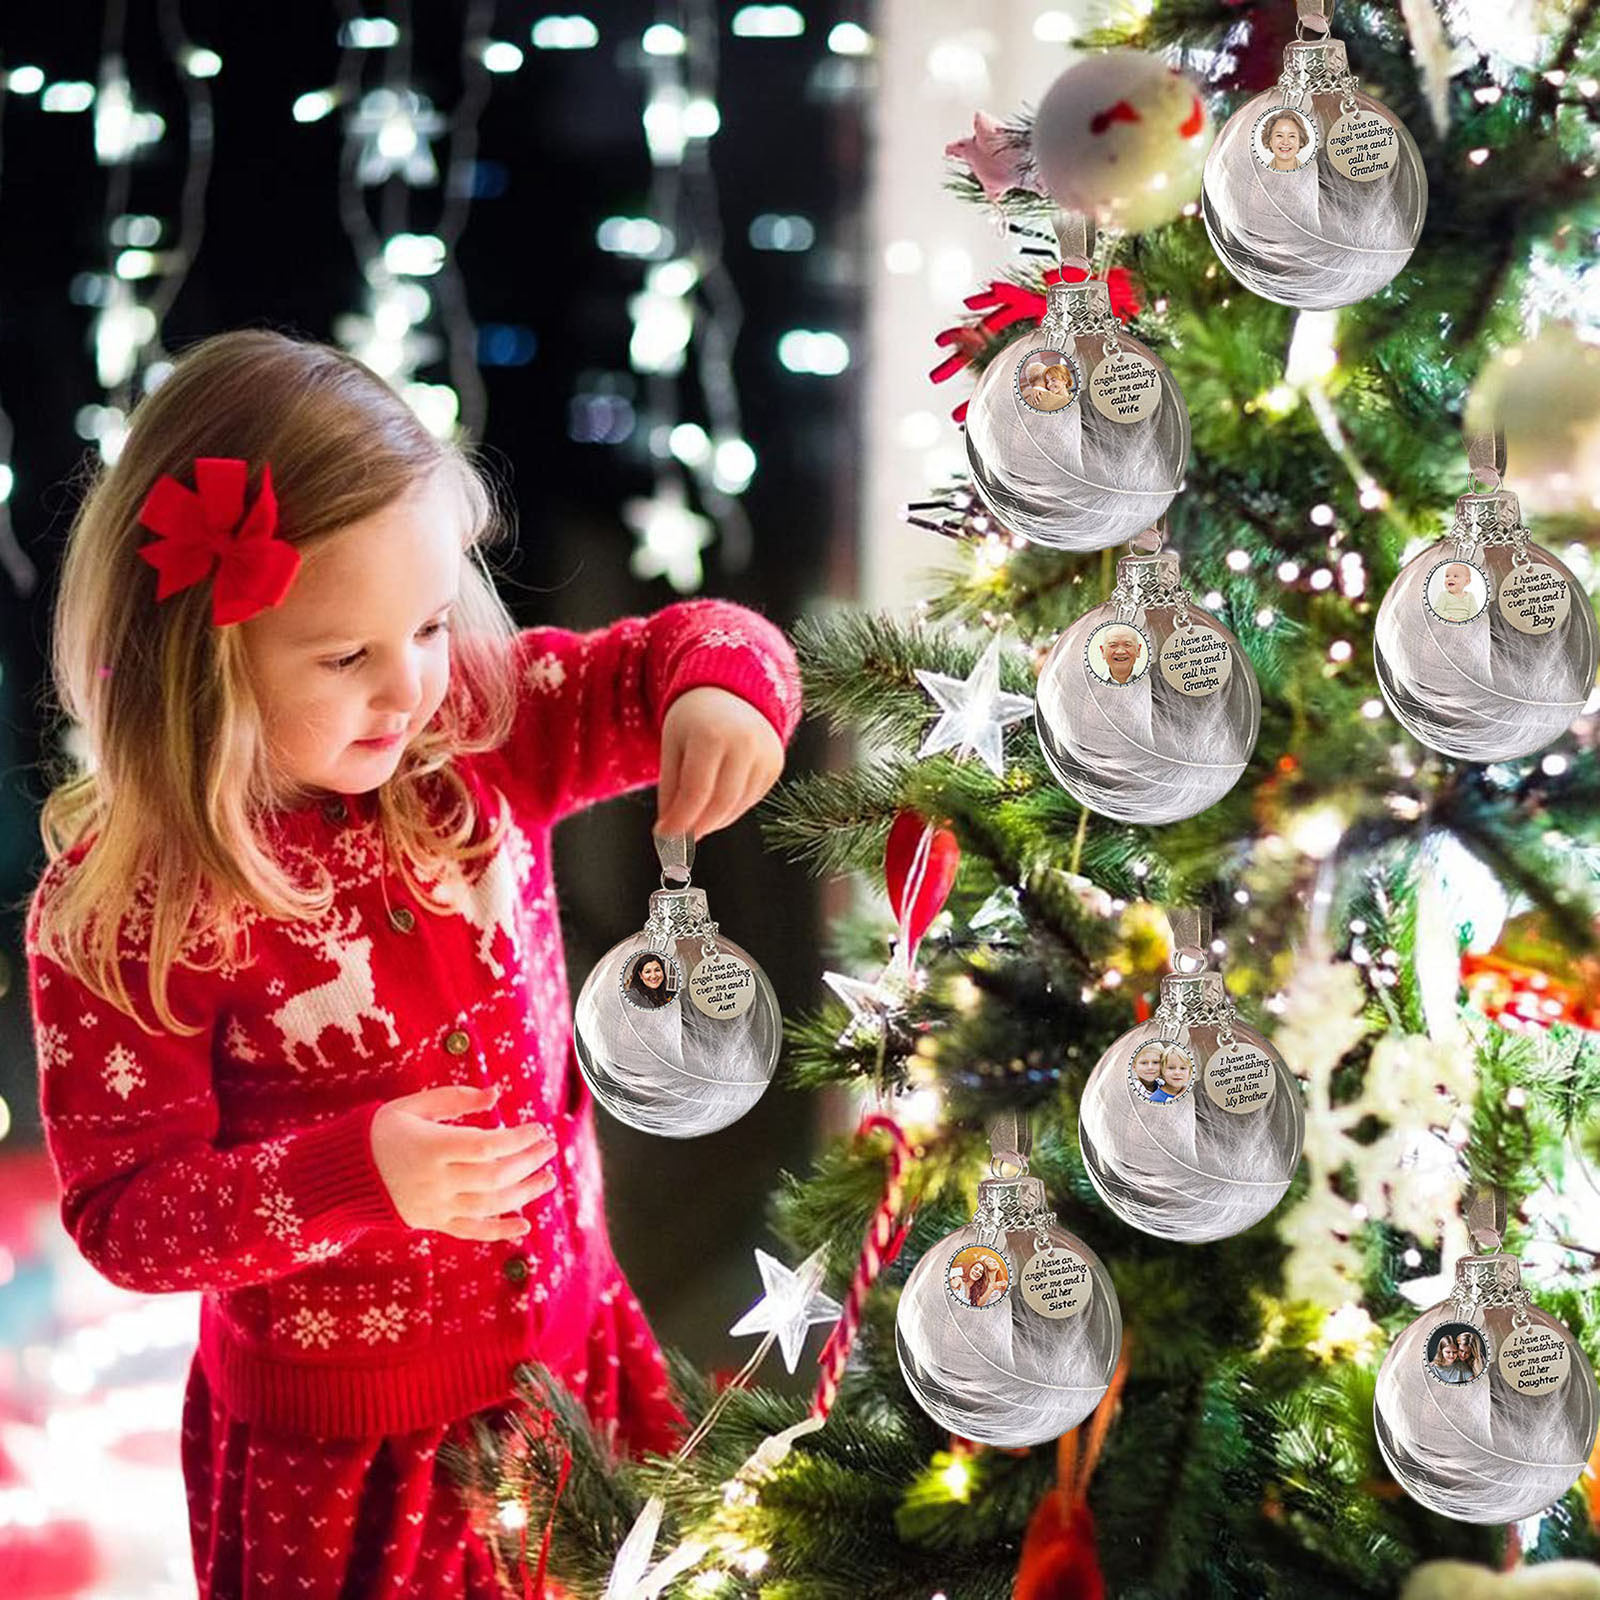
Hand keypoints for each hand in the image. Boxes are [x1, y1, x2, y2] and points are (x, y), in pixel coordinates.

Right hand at [369, 1085, 556, 1242]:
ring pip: (489, 1204)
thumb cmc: (381, 1132)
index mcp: (431, 1148)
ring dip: (524, 1193)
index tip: (538, 1128)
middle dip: (528, 1162)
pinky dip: (499, 1230)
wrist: (342, 1175)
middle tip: (550, 1148)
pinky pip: (471, 1231)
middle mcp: (436, 1181)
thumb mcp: (412, 1106)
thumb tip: (496, 1094)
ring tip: (548, 1178)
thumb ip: (455, 1099)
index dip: (517, 1139)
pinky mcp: (432, 1222)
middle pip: (494, 1176)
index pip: (486, 1146)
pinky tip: (524, 1225)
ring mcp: (435, 1206)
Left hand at [656, 686, 784, 840]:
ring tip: (693, 821)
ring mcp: (765, 755)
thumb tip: (670, 836)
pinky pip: (749, 800)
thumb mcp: (672, 747)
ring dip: (712, 821)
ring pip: (736, 806)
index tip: (664, 838)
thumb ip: (670, 790)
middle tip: (677, 843)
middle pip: (720, 803)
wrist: (731, 693)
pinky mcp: (775, 765)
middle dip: (697, 827)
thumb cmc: (693, 722)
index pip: (696, 791)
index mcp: (712, 735)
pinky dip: (729, 811)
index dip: (680, 821)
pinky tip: (714, 805)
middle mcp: (745, 743)